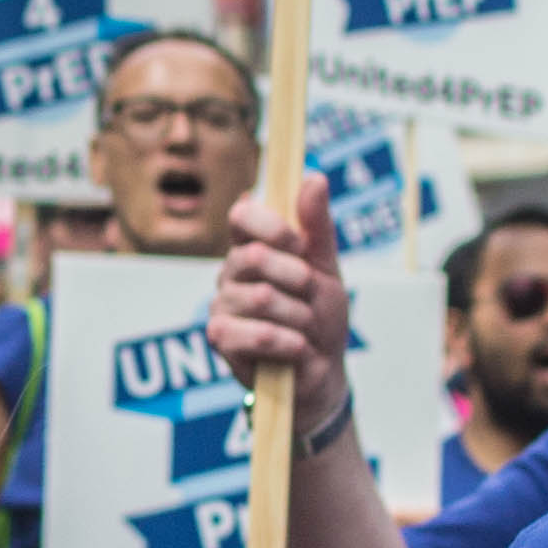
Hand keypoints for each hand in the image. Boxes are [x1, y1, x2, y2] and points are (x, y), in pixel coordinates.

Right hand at [206, 170, 351, 418]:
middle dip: (297, 278)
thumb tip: (314, 175)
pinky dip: (288, 343)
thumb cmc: (321, 317)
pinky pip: (253, 333)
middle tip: (311, 295)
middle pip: (254, 256)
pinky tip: (297, 349)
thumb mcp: (327, 268)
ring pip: (261, 298)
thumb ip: (318, 226)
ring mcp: (222, 305)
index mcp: (253, 247)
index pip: (243, 215)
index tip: (300, 244)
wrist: (322, 373)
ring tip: (306, 328)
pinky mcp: (220, 339)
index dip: (272, 225)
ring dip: (299, 316)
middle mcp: (231, 271)